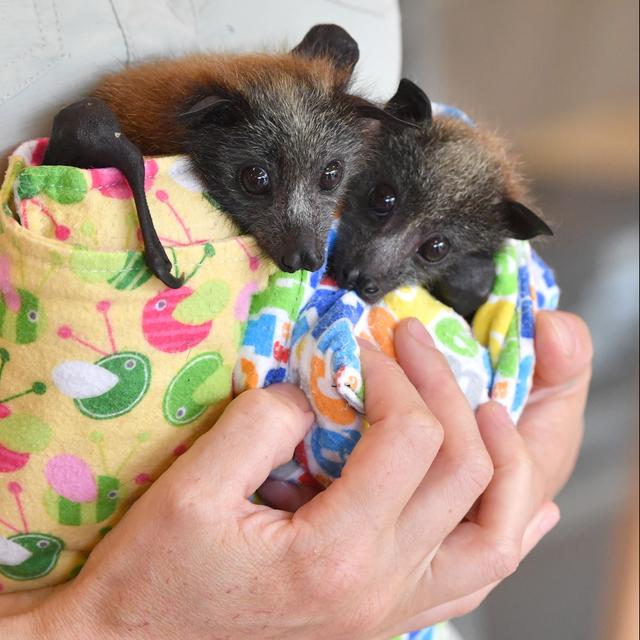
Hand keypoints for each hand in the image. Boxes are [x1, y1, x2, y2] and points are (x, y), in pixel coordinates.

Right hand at [3, 319, 548, 639]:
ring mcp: (394, 607)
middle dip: (442, 390)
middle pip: (464, 470)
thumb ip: (261, 422)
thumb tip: (315, 392)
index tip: (364, 349)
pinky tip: (524, 507)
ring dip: (499, 460)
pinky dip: (505, 530)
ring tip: (484, 408)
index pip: (411, 438)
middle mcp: (382, 586)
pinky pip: (475, 577)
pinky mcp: (388, 612)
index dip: (394, 377)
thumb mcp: (192, 488)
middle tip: (411, 347)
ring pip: (495, 532)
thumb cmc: (155, 577)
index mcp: (334, 553)